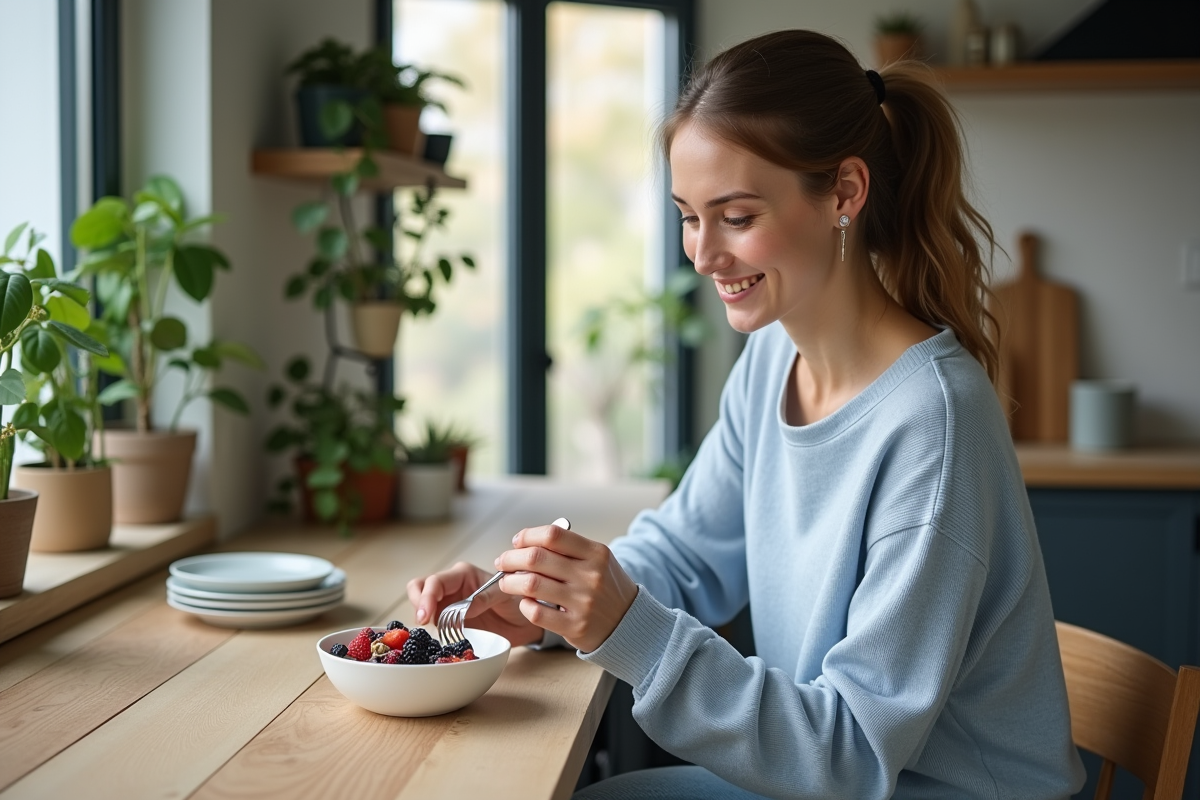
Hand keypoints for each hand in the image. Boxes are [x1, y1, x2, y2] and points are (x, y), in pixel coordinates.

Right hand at [406, 561, 543, 646]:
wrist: (523, 622)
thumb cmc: (516, 602)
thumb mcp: (505, 596)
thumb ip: (485, 597)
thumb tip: (463, 608)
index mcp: (463, 574)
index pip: (436, 581)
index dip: (426, 597)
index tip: (424, 616)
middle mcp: (451, 587)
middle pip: (419, 587)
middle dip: (417, 603)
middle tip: (422, 622)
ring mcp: (446, 604)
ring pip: (421, 605)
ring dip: (420, 618)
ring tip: (428, 632)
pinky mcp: (447, 621)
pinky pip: (432, 624)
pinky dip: (429, 632)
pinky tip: (435, 641)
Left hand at [494, 522, 638, 651]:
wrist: (629, 623)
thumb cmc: (606, 587)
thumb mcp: (598, 560)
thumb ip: (568, 549)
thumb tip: (526, 543)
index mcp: (596, 553)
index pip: (553, 535)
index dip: (527, 536)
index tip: (517, 542)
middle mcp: (590, 576)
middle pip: (536, 558)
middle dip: (511, 558)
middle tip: (503, 562)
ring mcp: (583, 602)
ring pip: (531, 585)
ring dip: (510, 582)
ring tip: (506, 582)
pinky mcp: (575, 626)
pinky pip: (537, 613)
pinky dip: (524, 605)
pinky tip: (525, 602)